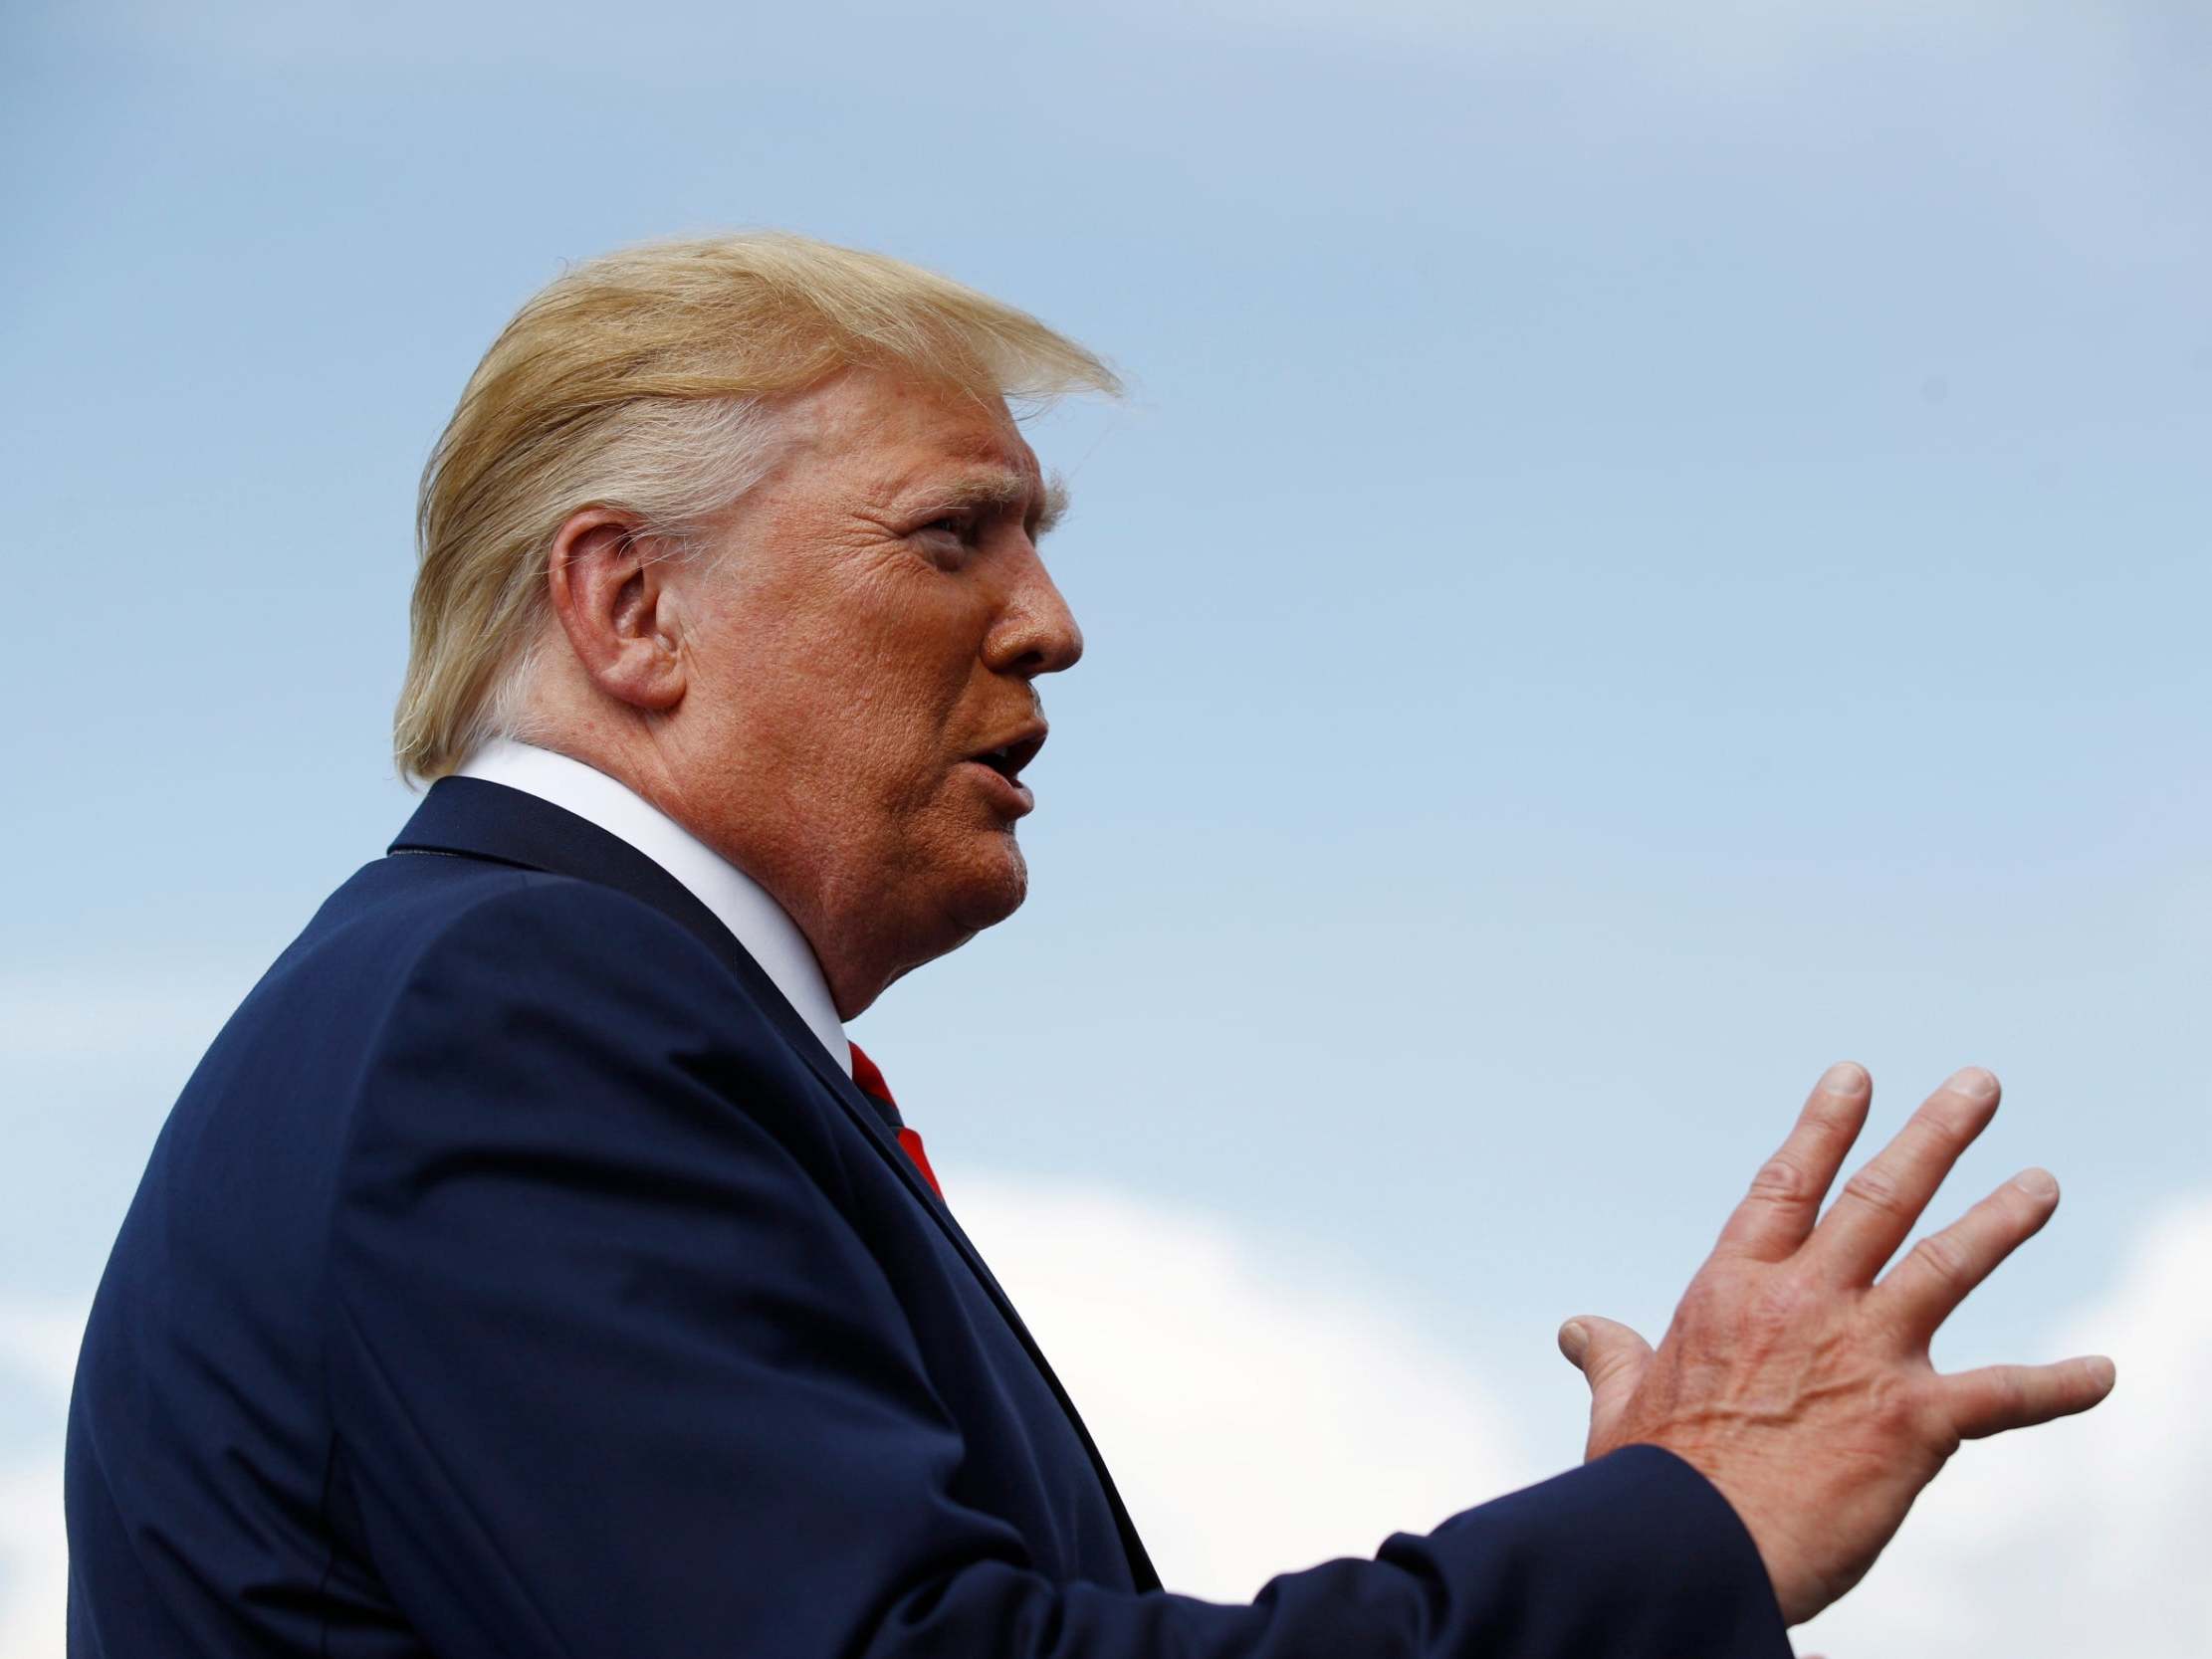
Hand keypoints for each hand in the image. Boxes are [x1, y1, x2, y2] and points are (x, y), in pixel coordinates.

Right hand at [1556, 1062, 2115, 1625]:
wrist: (1691, 1550)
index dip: (1824, 1126)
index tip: (1855, 1076)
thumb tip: (1579, 1329)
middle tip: (1980, 1085)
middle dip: (1936, 1135)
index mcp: (1731, 1290)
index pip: (1786, 1185)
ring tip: (2041, 1182)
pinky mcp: (1912, 1420)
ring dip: (2002, 1220)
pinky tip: (2103, 1373)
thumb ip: (1611, 1356)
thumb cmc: (1649, 1484)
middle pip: (1880, 1197)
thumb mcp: (1621, 1405)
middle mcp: (1803, 1302)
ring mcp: (1862, 1353)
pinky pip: (2003, 1394)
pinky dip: (2058, 1384)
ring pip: (1946, 1264)